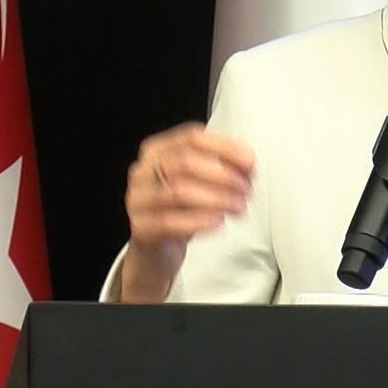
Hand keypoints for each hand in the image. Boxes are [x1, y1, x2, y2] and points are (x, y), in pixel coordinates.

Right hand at [119, 121, 255, 301]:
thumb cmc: (182, 209)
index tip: (250, 162)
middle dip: (222, 175)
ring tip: (238, 207)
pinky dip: (199, 220)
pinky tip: (219, 222)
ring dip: (216, 198)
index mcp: (157, 150)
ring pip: (178, 192)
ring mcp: (137, 199)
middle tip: (246, 190)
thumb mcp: (199, 183)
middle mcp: (142, 170)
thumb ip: (221, 167)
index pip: (191, 138)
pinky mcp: (140, 228)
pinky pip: (170, 221)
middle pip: (184, 163)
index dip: (224, 147)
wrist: (157, 249)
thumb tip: (248, 164)